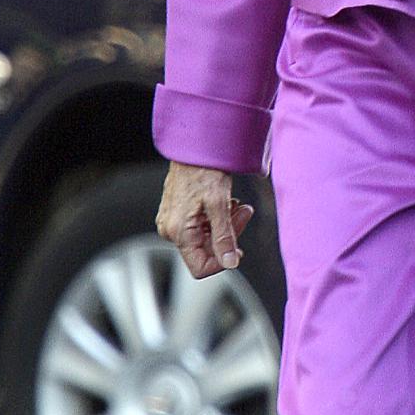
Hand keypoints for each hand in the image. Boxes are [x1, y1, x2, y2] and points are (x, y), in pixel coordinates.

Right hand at [157, 161, 253, 278]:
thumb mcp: (219, 205)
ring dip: (227, 225)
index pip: (199, 268)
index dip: (222, 262)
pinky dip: (217, 218)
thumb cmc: (205, 170)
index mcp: (178, 231)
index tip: (238, 248)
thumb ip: (224, 237)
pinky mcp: (178, 214)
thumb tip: (230, 263)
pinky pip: (201, 227)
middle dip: (229, 236)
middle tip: (243, 213)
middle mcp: (171, 230)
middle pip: (206, 251)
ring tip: (237, 205)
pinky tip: (226, 202)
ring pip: (206, 238)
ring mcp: (173, 222)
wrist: (194, 147)